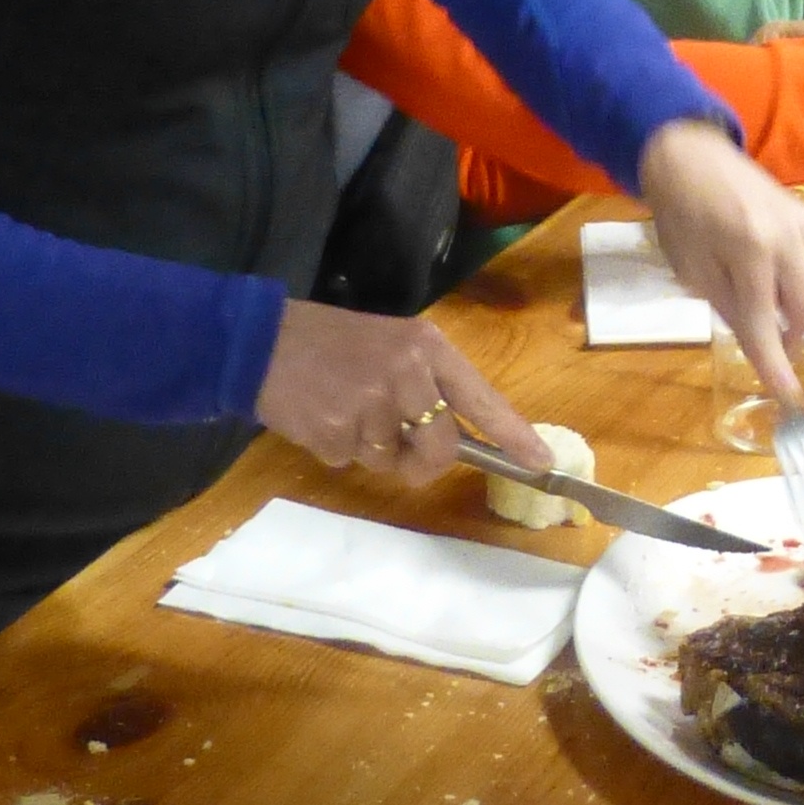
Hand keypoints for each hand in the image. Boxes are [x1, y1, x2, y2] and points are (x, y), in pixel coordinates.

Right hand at [253, 302, 537, 484]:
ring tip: (343, 408)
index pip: (482, 397)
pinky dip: (339, 449)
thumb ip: (427, 385)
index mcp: (427, 347)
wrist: (262, 340)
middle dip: (424, 463)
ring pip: (392, 460)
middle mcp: (407, 373)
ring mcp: (372, 404)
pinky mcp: (338, 431)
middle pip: (441, 448)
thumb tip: (457, 442)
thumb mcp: (392, 345)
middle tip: (401, 452)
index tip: (541, 464)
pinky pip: (353, 462)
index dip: (514, 435)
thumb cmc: (334, 343)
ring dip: (371, 449)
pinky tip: (322, 415)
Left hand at [637, 119, 803, 415]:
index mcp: (752, 251)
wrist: (689, 152)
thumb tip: (759, 341)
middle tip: (766, 344)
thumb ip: (729, 306)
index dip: (776, 363)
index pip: (767, 322)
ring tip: (749, 293)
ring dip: (785, 304)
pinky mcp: (803, 215)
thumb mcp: (692, 267)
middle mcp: (788, 238)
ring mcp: (801, 224)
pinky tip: (753, 264)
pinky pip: (801, 262)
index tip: (789, 396)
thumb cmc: (680, 213)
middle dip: (791, 335)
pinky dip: (783, 277)